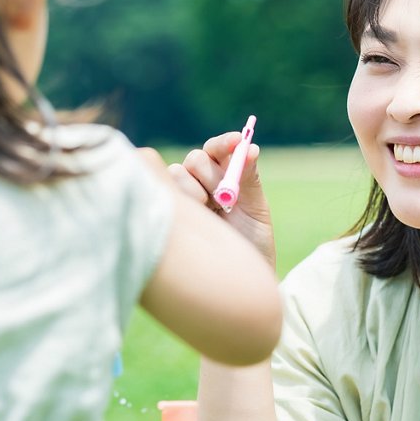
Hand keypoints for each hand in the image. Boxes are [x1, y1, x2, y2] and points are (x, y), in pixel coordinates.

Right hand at [162, 131, 275, 268]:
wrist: (238, 279)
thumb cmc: (252, 243)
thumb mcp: (256, 209)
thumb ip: (250, 179)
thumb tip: (250, 148)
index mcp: (226, 174)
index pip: (218, 149)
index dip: (225, 143)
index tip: (235, 141)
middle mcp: (201, 181)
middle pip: (196, 158)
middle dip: (211, 173)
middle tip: (224, 196)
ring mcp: (183, 195)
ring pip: (177, 172)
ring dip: (195, 189)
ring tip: (209, 212)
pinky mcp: (167, 210)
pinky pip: (163, 191)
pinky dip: (179, 198)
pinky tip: (193, 215)